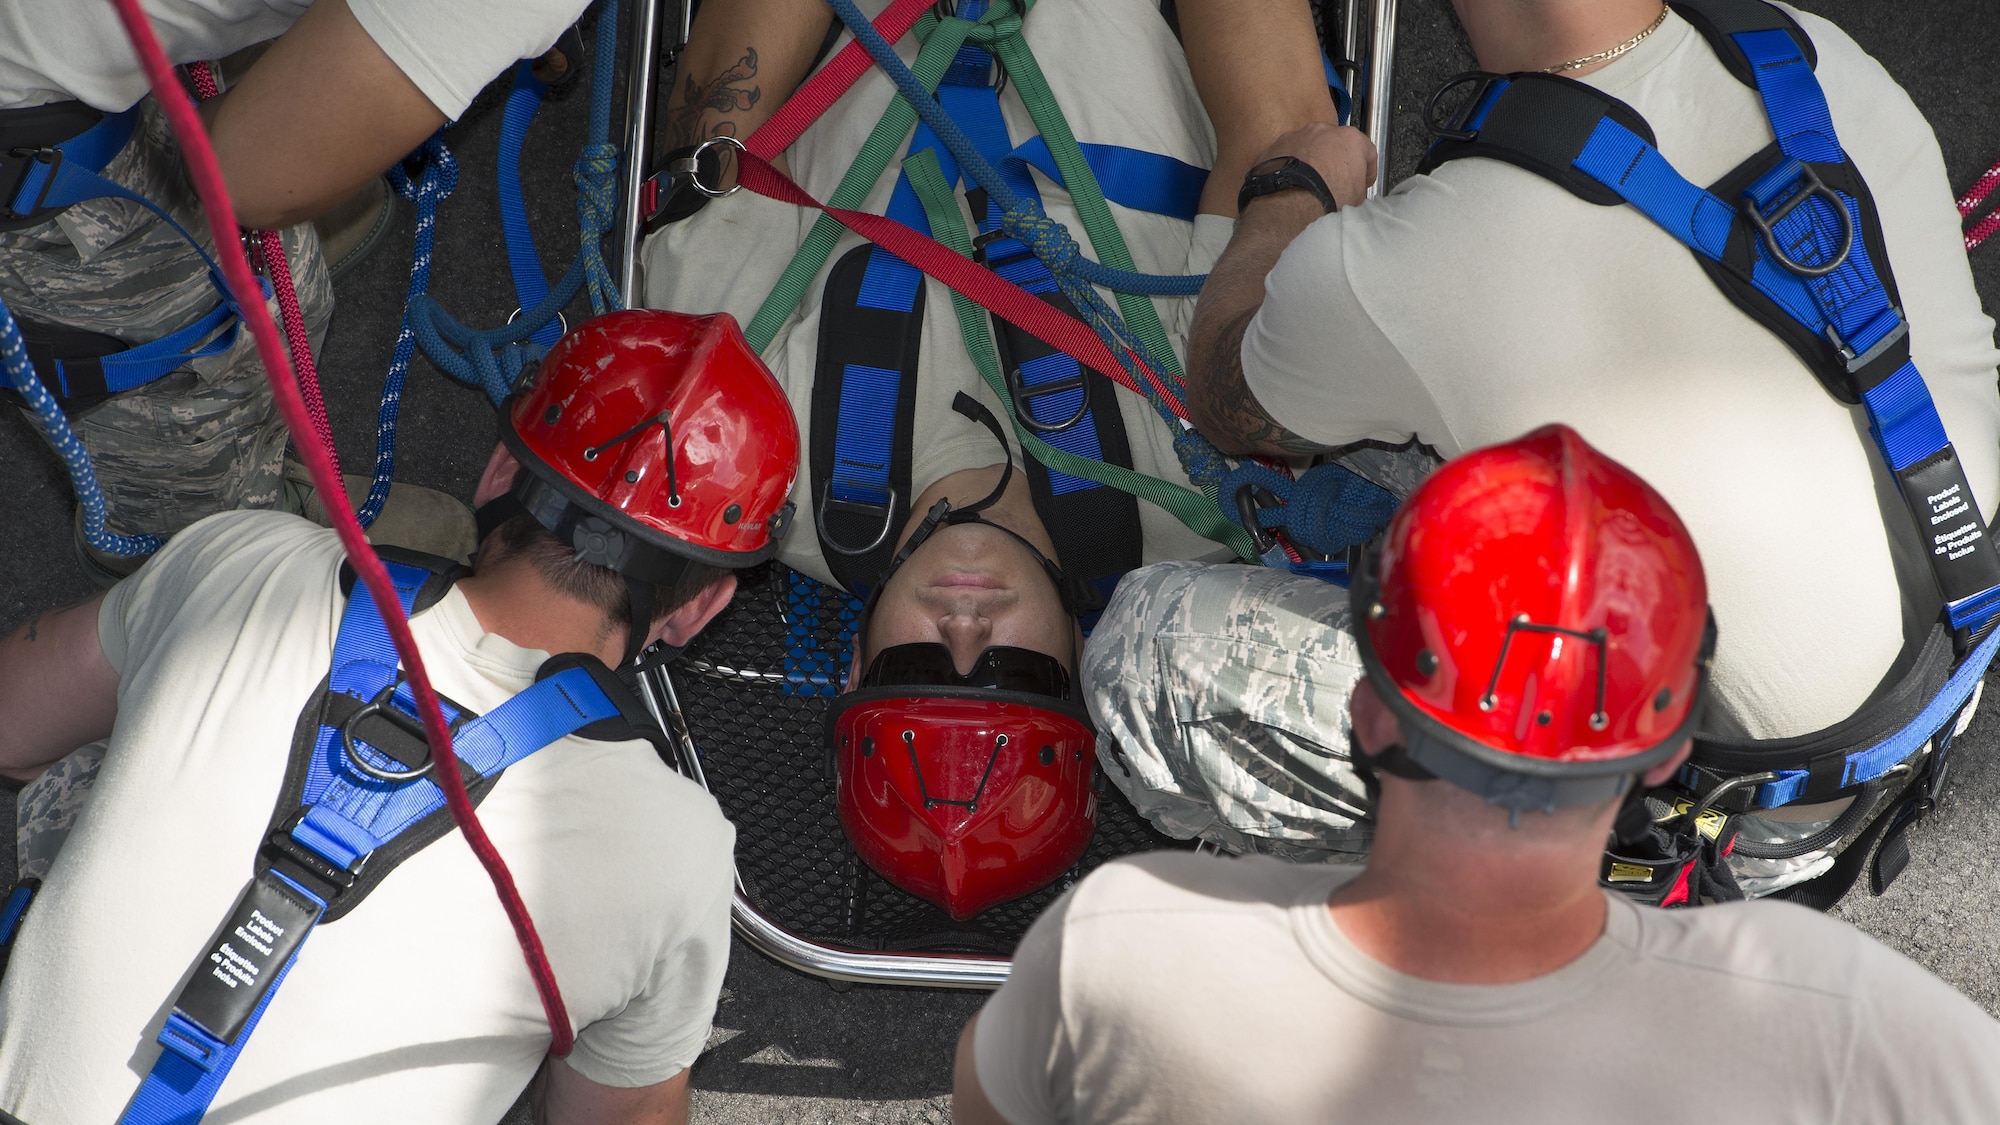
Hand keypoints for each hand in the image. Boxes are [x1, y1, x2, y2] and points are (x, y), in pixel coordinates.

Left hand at [1248, 122, 1377, 209]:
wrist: (1289, 207)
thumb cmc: (1328, 200)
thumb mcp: (1357, 199)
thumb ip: (1359, 188)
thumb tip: (1353, 194)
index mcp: (1350, 140)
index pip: (1366, 150)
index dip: (1367, 168)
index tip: (1363, 180)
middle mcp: (1323, 131)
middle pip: (1335, 144)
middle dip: (1336, 161)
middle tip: (1335, 183)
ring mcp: (1296, 137)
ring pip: (1308, 148)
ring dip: (1311, 162)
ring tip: (1309, 186)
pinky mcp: (1273, 148)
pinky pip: (1286, 157)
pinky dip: (1289, 168)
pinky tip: (1290, 186)